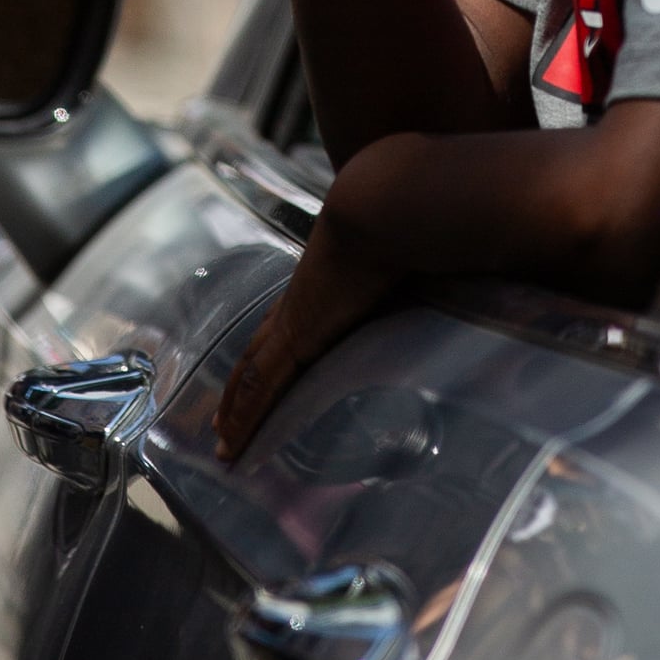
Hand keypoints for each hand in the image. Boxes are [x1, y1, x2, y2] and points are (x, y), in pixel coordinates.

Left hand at [212, 193, 405, 461]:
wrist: (378, 213)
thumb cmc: (396, 235)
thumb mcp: (404, 271)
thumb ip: (412, 286)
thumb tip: (436, 287)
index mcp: (316, 294)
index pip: (280, 334)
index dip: (265, 360)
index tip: (254, 384)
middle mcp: (296, 309)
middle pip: (255, 359)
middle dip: (238, 392)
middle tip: (222, 425)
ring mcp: (291, 323)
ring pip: (250, 379)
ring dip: (235, 413)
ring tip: (224, 445)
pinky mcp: (294, 338)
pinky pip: (261, 386)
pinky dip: (244, 417)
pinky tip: (232, 441)